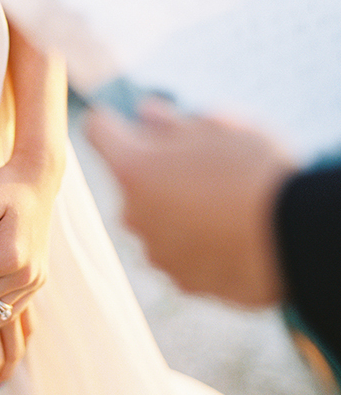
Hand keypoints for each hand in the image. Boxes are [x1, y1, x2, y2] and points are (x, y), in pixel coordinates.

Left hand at [85, 101, 296, 306]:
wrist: (297, 238)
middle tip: (201, 164)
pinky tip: (231, 235)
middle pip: (131, 181)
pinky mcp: (181, 281)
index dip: (113, 120)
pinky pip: (180, 252)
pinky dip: (196, 243)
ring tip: (224, 203)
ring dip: (175, 210)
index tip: (131, 120)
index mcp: (133, 167)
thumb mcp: (218, 127)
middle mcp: (133, 213)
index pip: (98, 130)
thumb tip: (147, 114)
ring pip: (156, 219)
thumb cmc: (255, 171)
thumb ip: (172, 120)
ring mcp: (155, 251)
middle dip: (155, 170)